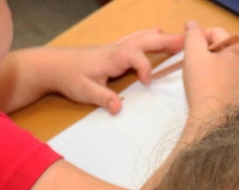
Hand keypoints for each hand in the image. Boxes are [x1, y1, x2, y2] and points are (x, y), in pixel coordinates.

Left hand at [37, 28, 184, 113]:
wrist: (51, 65)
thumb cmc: (68, 77)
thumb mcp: (84, 91)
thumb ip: (102, 98)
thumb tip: (118, 108)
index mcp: (111, 58)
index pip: (135, 57)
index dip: (145, 68)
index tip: (148, 83)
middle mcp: (116, 49)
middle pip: (145, 42)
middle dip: (166, 42)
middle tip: (187, 42)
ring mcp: (115, 47)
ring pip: (142, 38)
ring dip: (161, 37)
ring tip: (180, 37)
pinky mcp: (113, 50)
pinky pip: (135, 39)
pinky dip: (149, 35)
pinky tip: (156, 31)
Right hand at [180, 21, 238, 127]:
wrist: (214, 119)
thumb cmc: (203, 84)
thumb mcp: (194, 53)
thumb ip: (193, 35)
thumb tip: (193, 25)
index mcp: (234, 52)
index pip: (217, 32)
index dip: (199, 35)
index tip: (187, 47)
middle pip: (220, 49)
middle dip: (203, 52)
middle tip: (190, 62)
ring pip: (221, 66)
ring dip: (207, 67)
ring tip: (196, 77)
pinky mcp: (237, 97)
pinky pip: (224, 82)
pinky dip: (212, 81)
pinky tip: (204, 90)